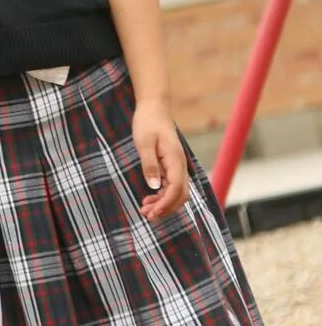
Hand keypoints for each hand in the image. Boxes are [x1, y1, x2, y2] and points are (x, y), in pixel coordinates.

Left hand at [131, 100, 188, 220]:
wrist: (153, 109)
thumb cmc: (148, 123)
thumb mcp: (144, 142)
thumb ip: (149, 164)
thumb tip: (155, 187)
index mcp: (176, 160)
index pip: (176, 189)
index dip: (165, 204)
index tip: (152, 212)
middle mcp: (180, 165)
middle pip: (180, 195)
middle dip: (166, 208)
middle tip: (147, 216)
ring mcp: (177, 166)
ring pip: (177, 192)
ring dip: (164, 204)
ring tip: (145, 210)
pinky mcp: (171, 166)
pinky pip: (171, 186)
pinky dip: (162, 195)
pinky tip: (150, 199)